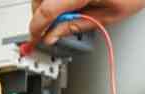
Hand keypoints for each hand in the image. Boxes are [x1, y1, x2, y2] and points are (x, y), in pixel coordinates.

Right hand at [30, 0, 144, 43]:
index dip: (37, 28)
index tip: (35, 39)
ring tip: (61, 15)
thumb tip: (55, 34)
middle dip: (40, 16)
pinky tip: (65, 3)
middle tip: (50, 31)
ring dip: (45, 3)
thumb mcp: (109, 16)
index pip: (46, 11)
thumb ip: (77, 25)